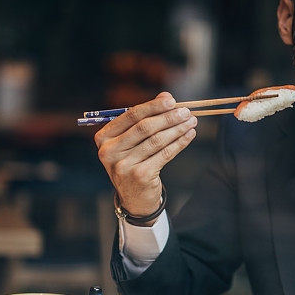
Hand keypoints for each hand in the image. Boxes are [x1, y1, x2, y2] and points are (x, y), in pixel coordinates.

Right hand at [95, 92, 197, 217]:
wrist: (134, 198)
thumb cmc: (133, 162)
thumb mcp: (133, 141)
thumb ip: (146, 118)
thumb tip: (166, 96)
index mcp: (104, 138)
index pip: (130, 115)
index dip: (153, 106)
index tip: (171, 101)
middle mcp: (109, 152)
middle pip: (144, 127)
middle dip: (168, 117)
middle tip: (186, 112)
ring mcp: (123, 165)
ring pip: (156, 140)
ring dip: (177, 129)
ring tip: (191, 122)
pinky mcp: (140, 175)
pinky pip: (165, 154)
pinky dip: (179, 143)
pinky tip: (189, 136)